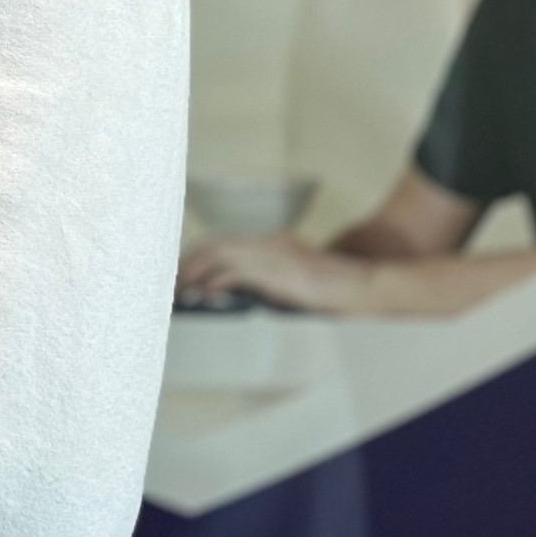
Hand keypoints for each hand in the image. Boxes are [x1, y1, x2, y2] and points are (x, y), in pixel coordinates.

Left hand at [177, 233, 373, 315]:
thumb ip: (273, 280)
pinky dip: (215, 281)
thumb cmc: (337, 291)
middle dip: (187, 262)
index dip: (198, 256)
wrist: (367, 287)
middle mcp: (269, 244)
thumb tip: (241, 293)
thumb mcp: (299, 280)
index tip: (180, 273)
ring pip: (219, 253)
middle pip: (215, 244)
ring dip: (193, 272)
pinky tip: (203, 293)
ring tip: (177, 291)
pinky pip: (237, 271)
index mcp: (273, 243)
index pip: (224, 242)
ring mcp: (273, 255)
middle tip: (168, 284)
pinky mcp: (278, 273)